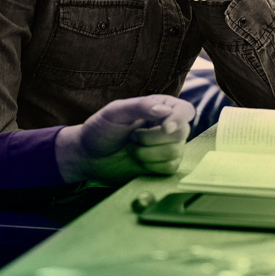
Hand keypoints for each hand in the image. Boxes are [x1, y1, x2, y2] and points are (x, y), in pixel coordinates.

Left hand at [55, 95, 193, 182]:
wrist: (89, 157)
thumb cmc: (100, 130)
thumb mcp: (115, 112)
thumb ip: (140, 107)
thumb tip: (165, 110)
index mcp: (159, 107)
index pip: (185, 110)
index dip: (179, 119)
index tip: (165, 127)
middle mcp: (167, 126)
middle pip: (181, 133)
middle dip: (153, 139)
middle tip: (132, 137)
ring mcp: (167, 147)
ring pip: (176, 152)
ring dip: (149, 153)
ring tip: (132, 149)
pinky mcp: (163, 166)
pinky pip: (170, 168)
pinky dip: (151, 166)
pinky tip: (138, 161)